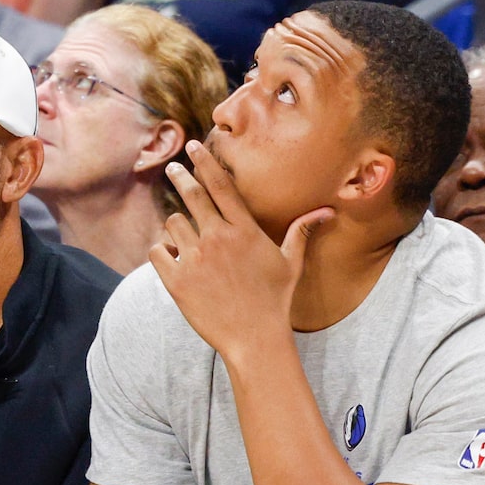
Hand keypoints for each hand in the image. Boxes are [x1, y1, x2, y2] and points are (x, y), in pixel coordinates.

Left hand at [154, 140, 327, 364]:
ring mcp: (194, 259)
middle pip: (192, 195)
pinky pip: (157, 252)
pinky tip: (172, 259)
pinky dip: (161, 252)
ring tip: (186, 240)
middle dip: (180, 177)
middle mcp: (218, 239)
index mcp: (244, 230)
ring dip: (177, 227)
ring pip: (173, 224)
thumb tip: (327, 211)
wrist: (254, 337)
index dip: (205, 163)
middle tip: (173, 167)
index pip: (221, 186)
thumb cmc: (274, 299)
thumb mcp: (291, 263)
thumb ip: (301, 232)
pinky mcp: (175, 280)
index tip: (193, 147)